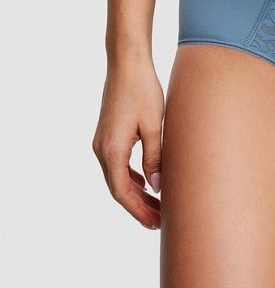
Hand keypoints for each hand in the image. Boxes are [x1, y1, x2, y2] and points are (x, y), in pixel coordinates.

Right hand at [92, 56, 164, 229]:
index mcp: (112, 150)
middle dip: (138, 206)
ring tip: (156, 205)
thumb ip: (154, 158)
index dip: (138, 211)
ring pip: (117, 177)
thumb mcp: (154, 126)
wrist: (127, 63)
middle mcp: (101, 149)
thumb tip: (156, 188)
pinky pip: (116, 164)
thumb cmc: (142, 90)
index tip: (155, 224)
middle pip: (118, 188)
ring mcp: (102, 141)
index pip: (122, 193)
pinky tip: (145, 182)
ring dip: (135, 193)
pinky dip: (130, 177)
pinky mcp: (107, 134)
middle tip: (160, 221)